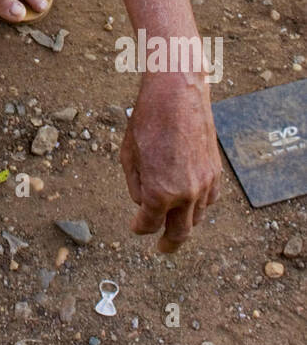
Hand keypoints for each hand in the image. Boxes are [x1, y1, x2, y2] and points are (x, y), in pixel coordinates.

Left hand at [120, 74, 221, 251]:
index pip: (148, 224)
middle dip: (168, 244)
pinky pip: (209, 200)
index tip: (135, 228)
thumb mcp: (128, 155)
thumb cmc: (148, 120)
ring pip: (196, 218)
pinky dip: (199, 207)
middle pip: (179, 233)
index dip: (139, 229)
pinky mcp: (215, 172)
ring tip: (174, 226)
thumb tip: (143, 204)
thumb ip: (135, 185)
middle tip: (161, 249)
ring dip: (184, 225)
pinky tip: (191, 204)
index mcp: (159, 192)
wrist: (178, 95)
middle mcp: (185, 193)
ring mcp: (204, 184)